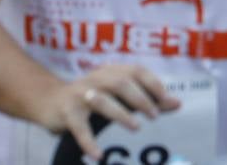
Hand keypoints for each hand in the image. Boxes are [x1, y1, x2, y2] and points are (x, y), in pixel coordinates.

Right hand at [32, 64, 178, 162]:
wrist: (49, 101)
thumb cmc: (93, 98)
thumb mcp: (119, 95)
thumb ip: (148, 98)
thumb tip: (177, 104)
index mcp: (112, 71)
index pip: (136, 71)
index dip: (153, 83)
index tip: (166, 100)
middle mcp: (97, 78)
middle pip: (121, 83)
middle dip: (141, 99)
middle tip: (154, 116)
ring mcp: (80, 95)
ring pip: (103, 102)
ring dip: (121, 114)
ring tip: (136, 128)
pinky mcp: (67, 113)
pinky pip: (80, 128)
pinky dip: (89, 142)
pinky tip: (98, 156)